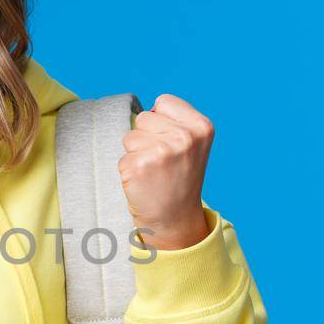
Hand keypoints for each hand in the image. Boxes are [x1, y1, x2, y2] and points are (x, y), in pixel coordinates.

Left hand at [119, 93, 213, 250]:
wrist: (176, 220)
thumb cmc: (179, 179)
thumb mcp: (191, 145)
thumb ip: (173, 122)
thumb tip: (141, 112)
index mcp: (201, 126)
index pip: (163, 102)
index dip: (160, 123)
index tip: (171, 145)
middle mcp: (185, 136)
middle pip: (143, 118)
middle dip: (146, 138)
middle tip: (161, 164)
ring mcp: (163, 151)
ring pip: (129, 136)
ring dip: (135, 154)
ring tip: (153, 173)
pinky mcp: (140, 166)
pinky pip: (122, 157)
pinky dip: (128, 171)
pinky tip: (144, 183)